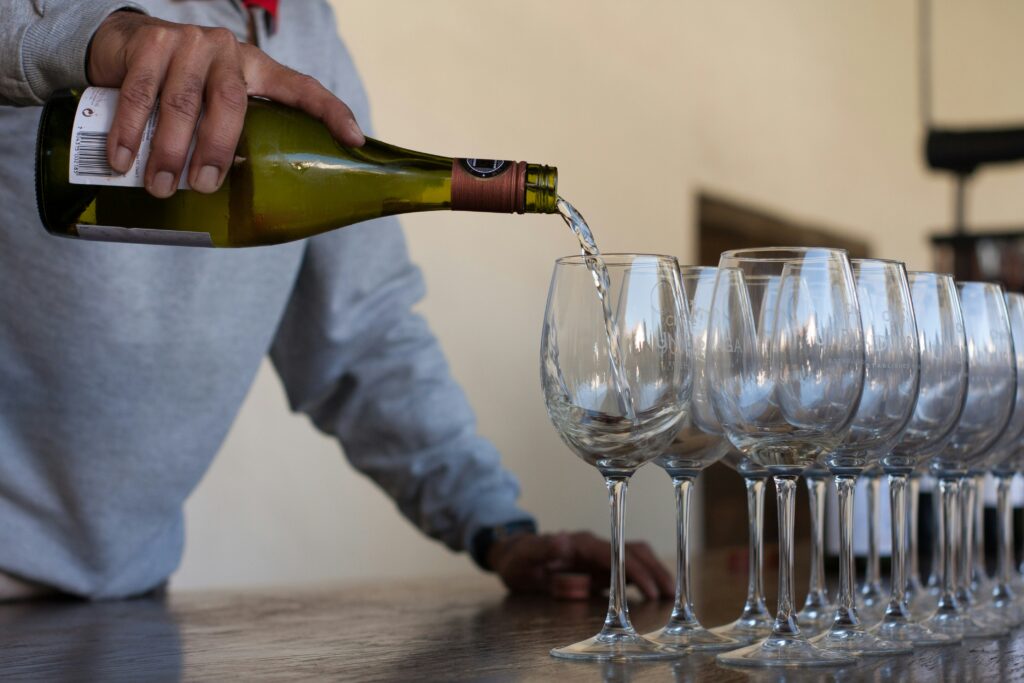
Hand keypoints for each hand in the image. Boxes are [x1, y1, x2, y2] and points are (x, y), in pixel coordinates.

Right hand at [86, 11, 365, 197]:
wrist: (127, 43)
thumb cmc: (184, 86)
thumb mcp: (217, 102)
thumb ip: (238, 133)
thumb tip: (261, 199)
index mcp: (258, 68)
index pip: (303, 88)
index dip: (331, 113)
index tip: (355, 141)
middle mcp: (228, 51)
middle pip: (230, 104)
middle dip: (216, 150)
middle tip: (202, 187)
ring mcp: (188, 42)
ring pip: (181, 103)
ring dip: (168, 150)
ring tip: (161, 186)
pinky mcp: (150, 42)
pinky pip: (139, 94)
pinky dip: (128, 132)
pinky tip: (122, 160)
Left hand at [488, 531, 672, 600]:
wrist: (516, 555)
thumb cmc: (520, 558)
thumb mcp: (523, 556)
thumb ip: (542, 549)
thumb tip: (563, 540)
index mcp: (580, 543)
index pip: (613, 553)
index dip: (632, 569)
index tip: (649, 588)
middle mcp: (594, 546)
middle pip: (632, 551)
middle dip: (653, 570)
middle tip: (672, 594)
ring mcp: (599, 555)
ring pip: (635, 557)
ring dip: (655, 572)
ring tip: (673, 594)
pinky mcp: (600, 566)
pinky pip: (629, 568)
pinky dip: (646, 577)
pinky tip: (658, 592)